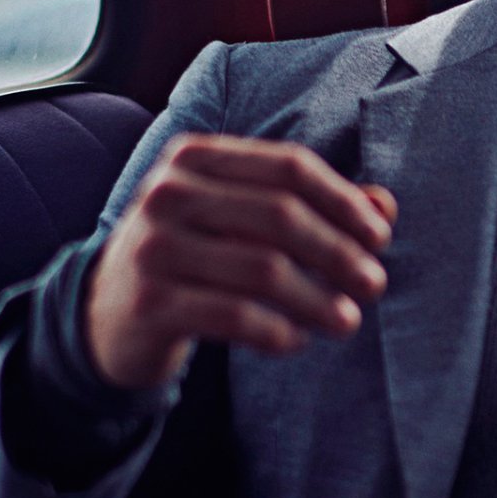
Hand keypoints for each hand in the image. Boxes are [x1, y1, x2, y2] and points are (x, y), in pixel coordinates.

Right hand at [85, 134, 397, 389]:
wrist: (110, 312)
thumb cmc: (199, 255)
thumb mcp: (245, 220)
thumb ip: (314, 206)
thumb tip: (386, 205)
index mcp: (196, 157)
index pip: (290, 167)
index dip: (344, 201)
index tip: (380, 237)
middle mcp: (168, 193)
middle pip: (281, 216)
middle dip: (339, 253)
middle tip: (375, 284)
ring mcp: (154, 247)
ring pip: (264, 270)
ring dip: (318, 299)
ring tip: (348, 320)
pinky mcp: (151, 302)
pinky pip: (236, 316)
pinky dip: (278, 331)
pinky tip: (296, 340)